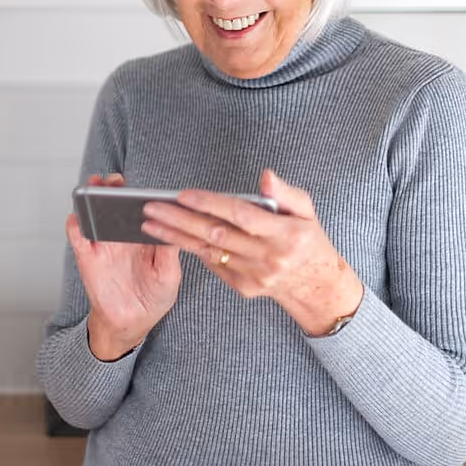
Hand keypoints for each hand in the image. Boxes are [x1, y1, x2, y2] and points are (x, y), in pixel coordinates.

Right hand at [67, 172, 181, 359]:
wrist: (132, 323)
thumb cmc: (152, 298)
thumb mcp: (168, 275)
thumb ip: (169, 252)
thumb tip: (173, 228)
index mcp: (143, 236)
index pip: (138, 207)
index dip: (137, 192)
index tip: (143, 186)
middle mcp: (121, 236)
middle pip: (112, 203)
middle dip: (112, 187)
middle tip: (116, 181)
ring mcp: (103, 245)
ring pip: (92, 213)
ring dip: (91, 198)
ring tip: (96, 188)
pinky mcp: (87, 257)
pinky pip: (78, 236)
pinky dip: (76, 224)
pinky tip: (79, 218)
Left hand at [140, 168, 362, 335]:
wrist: (316, 285)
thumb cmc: (308, 239)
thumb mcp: (306, 210)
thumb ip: (286, 192)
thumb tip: (265, 177)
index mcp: (286, 234)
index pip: (240, 215)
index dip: (210, 203)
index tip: (182, 194)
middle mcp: (269, 257)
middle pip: (216, 234)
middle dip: (179, 219)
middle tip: (151, 207)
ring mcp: (255, 276)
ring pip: (208, 252)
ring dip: (175, 236)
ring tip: (150, 223)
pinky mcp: (244, 288)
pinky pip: (213, 264)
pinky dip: (192, 249)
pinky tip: (171, 236)